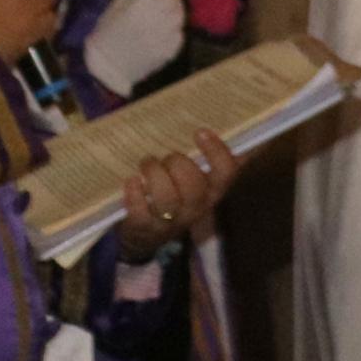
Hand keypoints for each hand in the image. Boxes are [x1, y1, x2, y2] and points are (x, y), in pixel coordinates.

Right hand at [82, 0, 186, 96]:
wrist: (107, 68)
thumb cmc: (106, 36)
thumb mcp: (113, 9)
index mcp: (136, 8)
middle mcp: (152, 20)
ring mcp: (163, 37)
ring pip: (180, 14)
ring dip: (178, 7)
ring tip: (173, 6)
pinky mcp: (169, 51)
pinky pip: (180, 34)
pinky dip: (177, 28)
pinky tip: (169, 26)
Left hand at [112, 129, 239, 260]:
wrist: (146, 234)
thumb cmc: (175, 193)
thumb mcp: (196, 179)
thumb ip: (209, 158)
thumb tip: (228, 126)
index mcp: (213, 192)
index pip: (226, 174)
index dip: (216, 153)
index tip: (200, 132)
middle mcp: (196, 209)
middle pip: (193, 186)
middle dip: (176, 164)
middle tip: (166, 156)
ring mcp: (171, 222)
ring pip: (167, 199)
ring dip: (154, 174)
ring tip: (146, 163)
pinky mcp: (145, 228)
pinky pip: (141, 212)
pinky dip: (135, 193)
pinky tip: (132, 180)